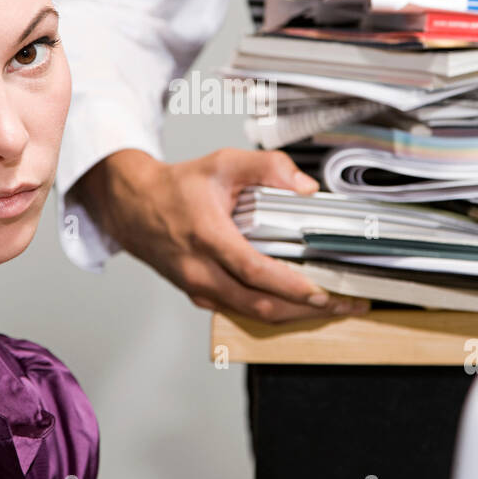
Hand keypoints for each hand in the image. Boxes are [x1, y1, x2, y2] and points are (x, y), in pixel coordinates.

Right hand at [75, 147, 368, 322]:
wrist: (133, 207)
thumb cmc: (177, 188)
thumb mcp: (223, 162)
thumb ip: (268, 167)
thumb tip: (305, 187)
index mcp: (208, 236)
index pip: (254, 272)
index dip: (291, 286)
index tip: (323, 292)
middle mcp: (201, 270)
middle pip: (259, 305)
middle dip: (306, 310)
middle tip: (344, 306)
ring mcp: (198, 288)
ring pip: (252, 315)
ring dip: (293, 315)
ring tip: (329, 308)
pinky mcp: (199, 296)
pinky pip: (240, 312)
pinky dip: (271, 312)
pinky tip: (295, 305)